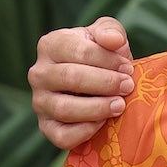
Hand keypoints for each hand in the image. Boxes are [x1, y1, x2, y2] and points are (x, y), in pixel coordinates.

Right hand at [28, 18, 134, 148]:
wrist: (99, 85)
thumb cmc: (103, 57)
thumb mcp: (108, 36)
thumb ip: (111, 31)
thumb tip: (114, 40)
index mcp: (50, 45)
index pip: (78, 51)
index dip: (107, 60)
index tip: (128, 68)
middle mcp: (38, 73)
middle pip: (71, 78)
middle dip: (105, 83)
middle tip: (128, 86)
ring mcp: (39, 102)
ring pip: (65, 108)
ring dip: (98, 108)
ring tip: (120, 105)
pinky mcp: (46, 127)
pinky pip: (62, 136)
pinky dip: (86, 131)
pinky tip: (104, 122)